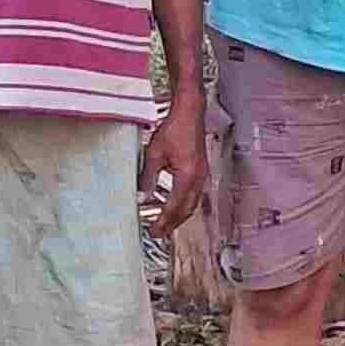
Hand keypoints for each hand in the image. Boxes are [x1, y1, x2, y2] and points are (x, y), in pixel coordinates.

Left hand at [141, 101, 203, 234]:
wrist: (190, 113)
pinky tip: (175, 203)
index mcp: (187, 176)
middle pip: (187, 210)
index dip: (164, 222)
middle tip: (159, 233)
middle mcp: (198, 178)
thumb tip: (142, 196)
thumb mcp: (154, 154)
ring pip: (193, 203)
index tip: (154, 231)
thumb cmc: (175, 128)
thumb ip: (148, 178)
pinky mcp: (201, 169)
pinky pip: (195, 193)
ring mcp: (202, 174)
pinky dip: (185, 203)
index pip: (175, 207)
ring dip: (180, 215)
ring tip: (166, 223)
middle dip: (173, 224)